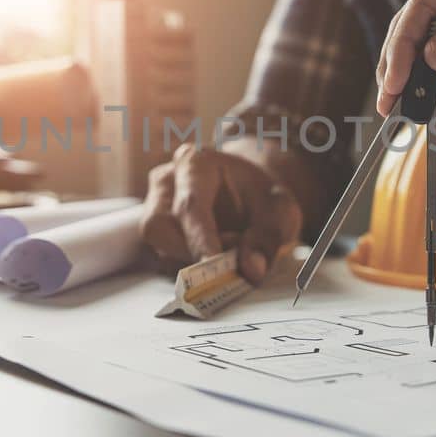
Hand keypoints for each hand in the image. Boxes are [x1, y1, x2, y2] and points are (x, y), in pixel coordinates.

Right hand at [139, 143, 302, 284]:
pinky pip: (164, 262)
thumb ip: (269, 236)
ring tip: (230, 258)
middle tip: (232, 264)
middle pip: (159, 228)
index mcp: (195, 163)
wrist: (250, 197)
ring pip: (159, 249)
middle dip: (194, 255)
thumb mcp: (281, 210)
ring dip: (194, 265)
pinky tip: (216, 263)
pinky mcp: (156, 236)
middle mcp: (165, 183)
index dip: (200, 240)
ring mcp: (154, 209)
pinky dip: (192, 272)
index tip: (214, 267)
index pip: (190, 204)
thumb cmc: (262, 197)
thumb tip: (252, 269)